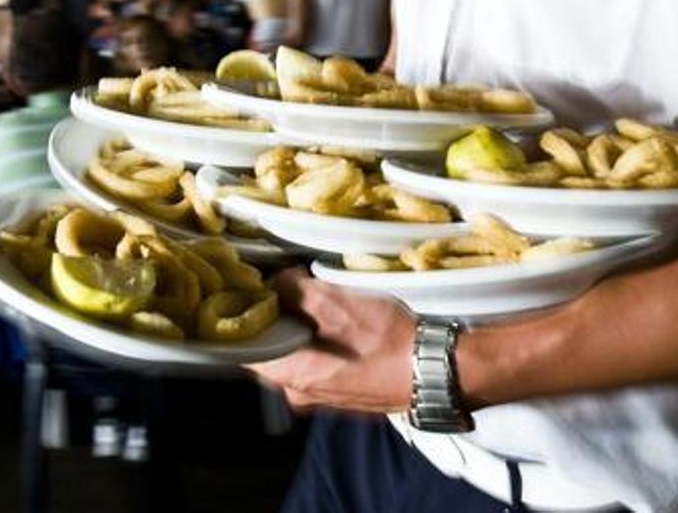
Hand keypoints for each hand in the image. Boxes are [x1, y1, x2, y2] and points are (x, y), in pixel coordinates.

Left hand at [248, 267, 415, 413]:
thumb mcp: (336, 303)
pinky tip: (333, 319)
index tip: (247, 288)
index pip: (242, 347)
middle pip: (268, 349)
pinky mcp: (342, 390)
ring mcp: (321, 395)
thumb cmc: (386, 339)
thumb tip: (276, 282)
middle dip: (272, 316)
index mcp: (290, 375)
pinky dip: (316, 339)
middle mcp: (298, 392)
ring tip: (309, 296)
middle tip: (281, 284)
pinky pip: (316, 361)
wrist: (436, 370)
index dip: (243, 314)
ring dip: (296, 326)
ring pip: (293, 354)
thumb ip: (294, 291)